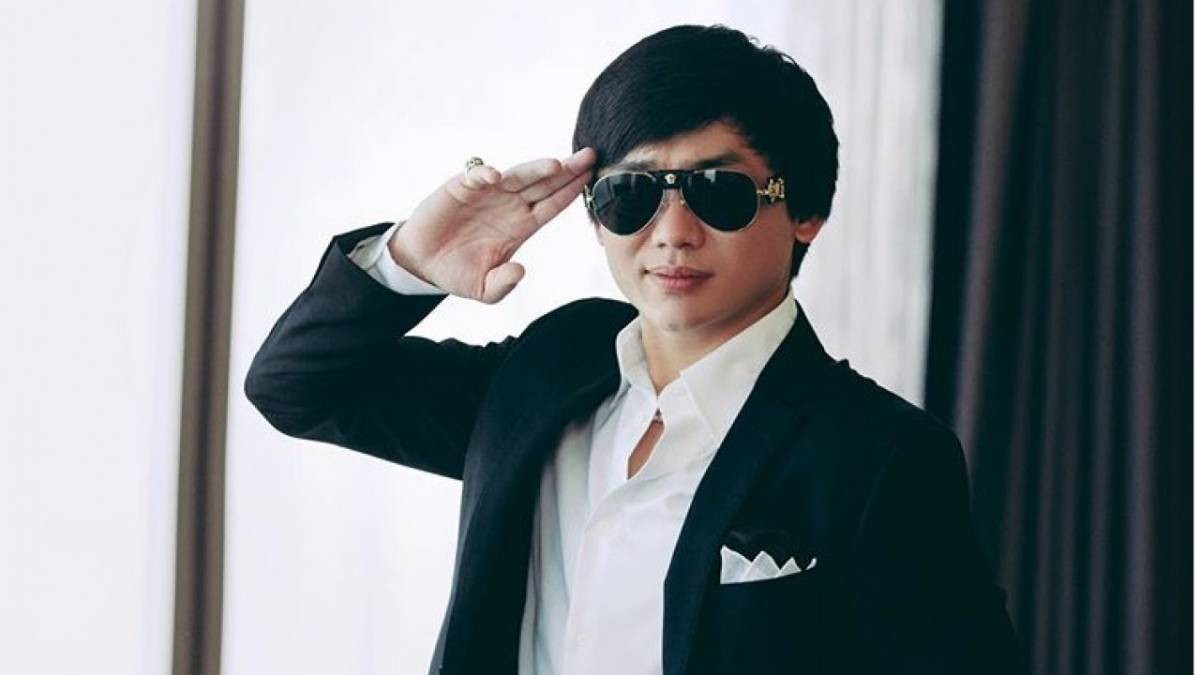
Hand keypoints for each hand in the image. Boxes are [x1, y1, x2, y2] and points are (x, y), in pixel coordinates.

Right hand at [390, 147, 596, 303]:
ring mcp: (487, 193)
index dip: (571, 192)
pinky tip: (495, 176)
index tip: (592, 179)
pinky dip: (485, 174)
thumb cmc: (458, 272)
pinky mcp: (461, 187)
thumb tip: (520, 271)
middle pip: (544, 184)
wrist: (422, 262)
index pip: (552, 205)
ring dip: (536, 169)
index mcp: (521, 226)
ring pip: (518, 177)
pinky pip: (477, 177)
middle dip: (567, 170)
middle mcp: (509, 205)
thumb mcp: (484, 289)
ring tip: (555, 164)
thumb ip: (504, 284)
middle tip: (590, 156)